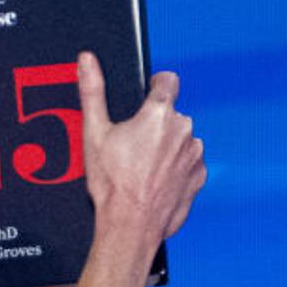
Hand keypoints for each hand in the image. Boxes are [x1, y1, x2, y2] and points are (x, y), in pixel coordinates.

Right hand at [68, 52, 205, 286]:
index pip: (168, 80)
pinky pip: (188, 164)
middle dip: (155, 125)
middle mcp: (184, 130)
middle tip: (131, 146)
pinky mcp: (199, 177)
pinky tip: (155, 182)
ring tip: (142, 168)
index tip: (146, 95)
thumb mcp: (94, 133)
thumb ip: (92, 91)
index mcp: (159, 113)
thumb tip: (87, 60)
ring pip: (181, 140)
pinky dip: (175, 169)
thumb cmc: (111, 183)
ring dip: (167, 147)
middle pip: (171, 115)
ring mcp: (195, 155)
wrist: (130, 226)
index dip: (155, 85)